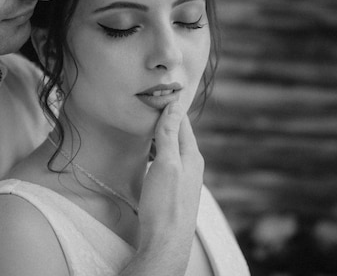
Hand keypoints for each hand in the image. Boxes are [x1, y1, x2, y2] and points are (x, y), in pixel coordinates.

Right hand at [137, 102, 203, 272]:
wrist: (166, 243)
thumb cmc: (165, 204)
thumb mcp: (166, 164)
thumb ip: (169, 136)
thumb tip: (174, 107)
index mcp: (192, 156)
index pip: (182, 122)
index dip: (170, 107)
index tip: (157, 93)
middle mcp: (192, 165)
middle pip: (177, 135)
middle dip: (164, 120)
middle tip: (146, 106)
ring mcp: (184, 179)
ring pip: (172, 149)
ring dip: (159, 137)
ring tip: (144, 126)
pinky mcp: (175, 190)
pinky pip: (168, 162)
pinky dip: (157, 152)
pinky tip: (148, 155)